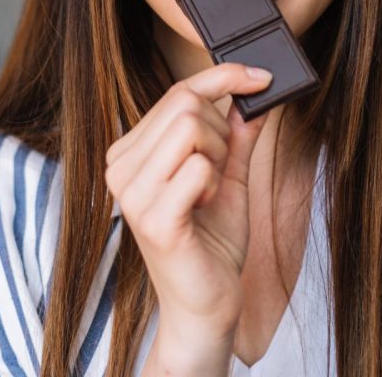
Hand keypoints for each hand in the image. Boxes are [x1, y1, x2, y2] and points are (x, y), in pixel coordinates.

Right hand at [105, 63, 271, 374]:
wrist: (206, 305)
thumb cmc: (211, 243)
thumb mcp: (228, 176)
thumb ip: (236, 135)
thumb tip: (254, 93)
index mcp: (130, 153)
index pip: (176, 93)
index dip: (222, 76)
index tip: (260, 76)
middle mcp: (120, 168)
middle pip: (185, 105)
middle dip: (221, 131)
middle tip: (221, 170)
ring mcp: (132, 193)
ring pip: (191, 128)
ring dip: (217, 156)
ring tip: (209, 192)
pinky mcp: (152, 218)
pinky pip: (199, 168)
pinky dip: (215, 184)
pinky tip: (204, 209)